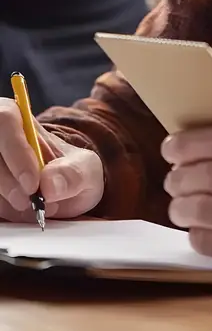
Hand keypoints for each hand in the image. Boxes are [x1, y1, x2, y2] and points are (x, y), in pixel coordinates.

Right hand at [0, 100, 104, 221]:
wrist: (63, 192)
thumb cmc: (70, 171)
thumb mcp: (85, 168)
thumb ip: (74, 173)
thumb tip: (50, 185)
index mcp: (21, 119)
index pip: (6, 118)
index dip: (16, 150)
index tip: (33, 183)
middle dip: (9, 182)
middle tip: (29, 202)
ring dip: (8, 200)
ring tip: (33, 207)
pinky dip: (5, 211)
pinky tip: (22, 212)